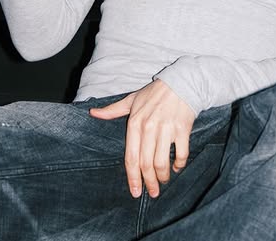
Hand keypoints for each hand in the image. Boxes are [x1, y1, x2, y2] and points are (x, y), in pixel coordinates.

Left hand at [89, 80, 194, 198]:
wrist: (181, 82)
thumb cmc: (154, 94)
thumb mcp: (132, 100)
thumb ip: (113, 110)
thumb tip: (93, 113)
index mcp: (135, 123)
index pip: (131, 157)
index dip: (132, 177)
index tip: (135, 191)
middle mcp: (149, 127)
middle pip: (146, 164)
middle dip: (148, 182)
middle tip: (152, 192)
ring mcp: (166, 129)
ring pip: (162, 162)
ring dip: (163, 176)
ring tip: (163, 181)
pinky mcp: (182, 129)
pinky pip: (181, 154)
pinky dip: (179, 165)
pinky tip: (176, 167)